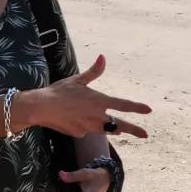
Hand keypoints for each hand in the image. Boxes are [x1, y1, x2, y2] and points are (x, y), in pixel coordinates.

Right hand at [29, 54, 150, 138]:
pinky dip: (86, 126)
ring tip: (121, 130)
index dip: (137, 108)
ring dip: (113, 129)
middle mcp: (97, 116)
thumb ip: (94, 71)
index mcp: (99, 101)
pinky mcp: (79, 134)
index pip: (123, 105)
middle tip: (145, 134)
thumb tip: (103, 57)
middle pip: (120, 125)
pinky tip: (75, 120)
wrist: (42, 108)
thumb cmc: (59, 91)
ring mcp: (89, 127)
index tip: (148, 110)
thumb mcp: (77, 80)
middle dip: (134, 130)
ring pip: (105, 130)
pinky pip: (86, 130)